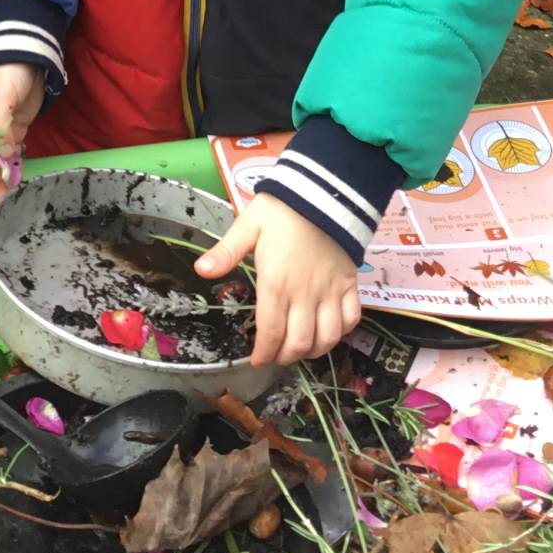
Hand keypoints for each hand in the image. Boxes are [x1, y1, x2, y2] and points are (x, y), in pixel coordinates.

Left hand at [195, 194, 360, 367]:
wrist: (324, 192)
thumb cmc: (283, 210)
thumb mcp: (249, 226)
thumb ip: (226, 251)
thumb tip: (200, 270)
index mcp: (276, 283)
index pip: (271, 332)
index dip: (264, 353)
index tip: (257, 359)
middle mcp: (305, 294)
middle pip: (299, 343)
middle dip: (285, 357)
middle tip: (274, 355)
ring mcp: (331, 291)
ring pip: (327, 338)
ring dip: (313, 351)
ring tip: (299, 349)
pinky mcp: (350, 284)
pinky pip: (351, 319)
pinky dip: (340, 333)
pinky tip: (328, 333)